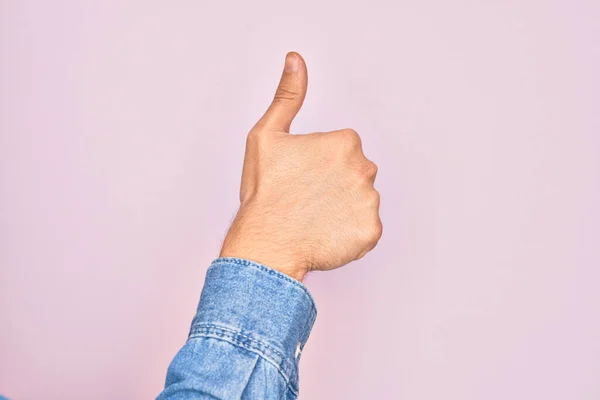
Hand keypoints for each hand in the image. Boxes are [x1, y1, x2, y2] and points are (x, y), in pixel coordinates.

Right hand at [220, 52, 381, 280]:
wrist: (265, 242)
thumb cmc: (264, 191)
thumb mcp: (267, 135)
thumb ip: (288, 96)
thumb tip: (296, 60)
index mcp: (345, 142)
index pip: (343, 149)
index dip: (319, 163)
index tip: (301, 176)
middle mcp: (365, 169)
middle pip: (355, 172)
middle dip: (336, 183)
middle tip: (306, 198)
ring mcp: (370, 202)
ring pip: (361, 200)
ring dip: (344, 207)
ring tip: (314, 217)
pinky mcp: (371, 232)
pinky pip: (365, 228)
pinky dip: (349, 232)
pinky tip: (325, 233)